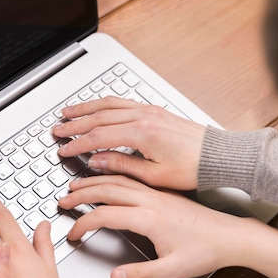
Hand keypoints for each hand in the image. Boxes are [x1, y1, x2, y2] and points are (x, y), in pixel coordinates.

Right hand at [53, 96, 205, 189]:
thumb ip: (121, 166)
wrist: (219, 156)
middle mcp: (144, 117)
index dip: (77, 144)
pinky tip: (96, 106)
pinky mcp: (154, 110)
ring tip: (68, 112)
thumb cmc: (193, 168)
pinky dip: (104, 103)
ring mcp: (149, 110)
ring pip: (108, 104)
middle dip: (75, 124)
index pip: (99, 137)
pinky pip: (122, 102)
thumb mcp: (153, 175)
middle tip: (57, 130)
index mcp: (142, 133)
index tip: (64, 150)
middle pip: (99, 117)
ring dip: (86, 108)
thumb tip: (96, 161)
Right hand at [58, 175, 248, 277]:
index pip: (105, 215)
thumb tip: (114, 277)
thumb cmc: (206, 252)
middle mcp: (151, 200)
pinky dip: (110, 175)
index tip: (73, 233)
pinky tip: (106, 177)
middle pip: (107, 190)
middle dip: (81, 194)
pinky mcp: (161, 192)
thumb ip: (140, 274)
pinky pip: (129, 178)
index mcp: (150, 218)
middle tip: (63, 200)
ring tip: (76, 185)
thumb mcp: (172, 271)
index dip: (83, 224)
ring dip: (94, 181)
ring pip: (117, 180)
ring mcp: (156, 194)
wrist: (232, 236)